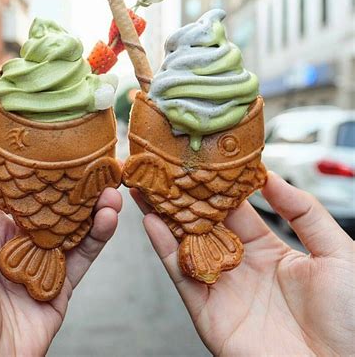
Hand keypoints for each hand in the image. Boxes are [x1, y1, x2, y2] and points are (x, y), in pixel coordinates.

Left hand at [0, 144, 121, 355]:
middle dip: (77, 179)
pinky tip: (110, 216)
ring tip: (111, 187)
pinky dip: (100, 232)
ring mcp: (41, 257)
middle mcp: (16, 233)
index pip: (19, 179)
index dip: (41, 159)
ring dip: (95, 203)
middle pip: (54, 198)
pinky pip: (85, 251)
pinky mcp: (61, 282)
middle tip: (101, 161)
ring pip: (75, 222)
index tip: (63, 140)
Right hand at [132, 172, 353, 355]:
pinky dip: (164, 248)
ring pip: (185, 245)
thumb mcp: (336, 253)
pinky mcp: (208, 312)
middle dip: (182, 198)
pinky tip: (151, 221)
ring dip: (164, 216)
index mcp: (268, 251)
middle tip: (163, 169)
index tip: (201, 161)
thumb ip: (303, 212)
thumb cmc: (351, 319)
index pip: (234, 210)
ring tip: (147, 187)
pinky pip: (182, 275)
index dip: (217, 186)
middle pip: (203, 224)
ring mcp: (222, 288)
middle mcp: (240, 266)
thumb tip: (271, 176)